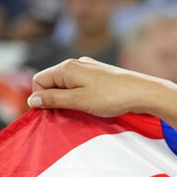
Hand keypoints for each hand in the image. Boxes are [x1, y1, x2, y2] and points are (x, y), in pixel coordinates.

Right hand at [28, 57, 166, 116]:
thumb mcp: (78, 101)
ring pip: (68, 85)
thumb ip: (54, 99)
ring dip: (69, 99)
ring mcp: (90, 68)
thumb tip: (32, 100)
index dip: (41, 98)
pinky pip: (82, 85)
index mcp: (67, 67)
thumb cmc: (111, 97)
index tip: (52, 113)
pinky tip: (93, 105)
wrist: (144, 92)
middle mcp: (76, 63)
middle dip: (55, 99)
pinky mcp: (101, 74)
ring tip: (83, 110)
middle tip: (69, 113)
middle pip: (52, 82)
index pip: (39, 81)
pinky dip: (82, 95)